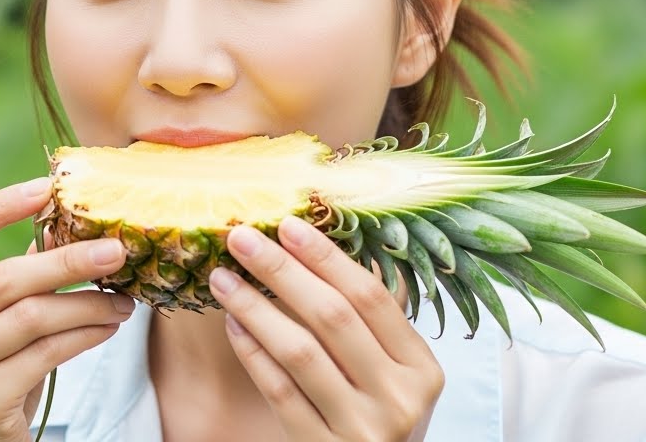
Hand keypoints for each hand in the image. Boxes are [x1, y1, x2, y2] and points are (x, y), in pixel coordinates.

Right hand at [0, 178, 134, 441]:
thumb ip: (14, 286)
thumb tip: (62, 227)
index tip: (46, 187)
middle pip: (3, 278)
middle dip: (68, 261)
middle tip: (116, 250)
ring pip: (32, 317)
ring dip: (87, 304)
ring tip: (122, 301)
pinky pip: (46, 354)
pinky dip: (85, 336)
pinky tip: (106, 327)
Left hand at [209, 216, 443, 441]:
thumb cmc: (378, 419)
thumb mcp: (394, 376)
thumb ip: (372, 326)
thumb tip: (317, 251)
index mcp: (422, 370)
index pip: (371, 298)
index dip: (327, 258)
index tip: (287, 224)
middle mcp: (398, 399)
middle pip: (333, 317)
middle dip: (282, 270)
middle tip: (242, 237)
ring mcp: (361, 429)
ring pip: (300, 352)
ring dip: (255, 307)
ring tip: (223, 278)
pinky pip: (280, 391)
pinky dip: (253, 353)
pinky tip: (233, 324)